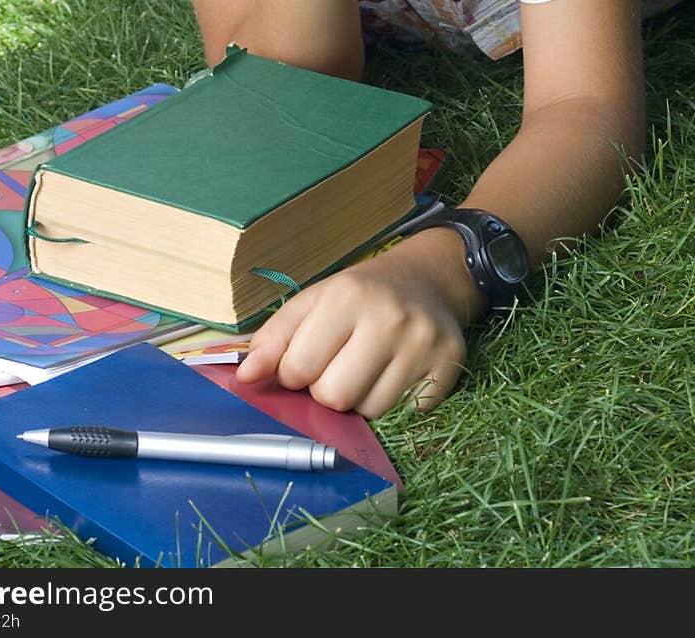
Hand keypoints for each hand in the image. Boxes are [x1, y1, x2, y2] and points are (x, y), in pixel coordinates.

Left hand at [235, 234, 475, 418]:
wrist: (426, 280)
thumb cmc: (360, 294)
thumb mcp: (313, 301)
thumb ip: (274, 337)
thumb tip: (245, 378)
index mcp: (346, 296)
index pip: (299, 369)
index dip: (295, 373)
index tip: (309, 359)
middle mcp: (388, 318)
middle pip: (334, 397)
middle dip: (327, 391)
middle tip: (339, 366)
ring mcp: (423, 343)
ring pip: (370, 413)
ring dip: (360, 401)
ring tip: (368, 370)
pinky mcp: (448, 365)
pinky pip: (407, 414)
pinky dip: (395, 405)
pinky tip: (396, 375)